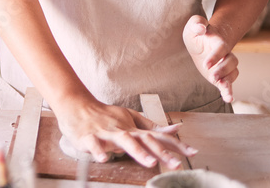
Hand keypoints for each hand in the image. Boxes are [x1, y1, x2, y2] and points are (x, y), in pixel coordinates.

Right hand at [55, 97, 196, 167]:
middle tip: (177, 164)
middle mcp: (123, 130)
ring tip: (150, 163)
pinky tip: (103, 158)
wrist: (76, 105)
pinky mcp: (88, 136)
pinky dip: (98, 150)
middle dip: (161, 152)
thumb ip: (152, 127)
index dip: (175, 145)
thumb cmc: (105, 115)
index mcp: (133, 128)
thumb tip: (176, 130)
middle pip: (145, 140)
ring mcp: (106, 133)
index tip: (193, 153)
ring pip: (124, 141)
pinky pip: (94, 144)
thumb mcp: (130, 118)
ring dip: (137, 151)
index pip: (158, 137)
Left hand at [183, 14, 238, 102]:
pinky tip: (228, 98)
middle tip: (212, 77)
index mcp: (218, 41)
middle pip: (231, 61)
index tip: (206, 65)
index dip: (216, 56)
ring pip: (233, 72)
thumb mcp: (193, 25)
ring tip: (219, 86)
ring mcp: (224, 65)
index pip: (221, 48)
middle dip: (223, 70)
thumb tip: (201, 27)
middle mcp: (225, 54)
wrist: (201, 41)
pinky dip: (229, 91)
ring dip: (227, 80)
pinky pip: (228, 83)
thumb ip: (197, 23)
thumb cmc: (197, 32)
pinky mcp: (221, 75)